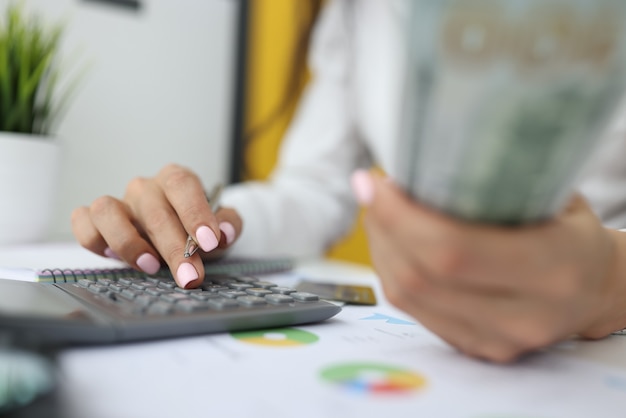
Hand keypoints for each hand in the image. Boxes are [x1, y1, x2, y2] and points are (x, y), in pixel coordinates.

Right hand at [71, 164, 241, 287]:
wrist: (180, 236)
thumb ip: (230, 224)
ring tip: (151, 266)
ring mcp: (119, 203)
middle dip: (174, 248)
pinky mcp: (95, 219)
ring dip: (128, 242)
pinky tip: (114, 256)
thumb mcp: (220, 227)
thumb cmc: (197, 230)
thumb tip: (226, 232)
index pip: (183, 185)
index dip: (195, 212)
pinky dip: (94, 239)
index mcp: (176, 180)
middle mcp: (145, 189)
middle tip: (190, 276)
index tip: (208, 241)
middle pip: (154, 210)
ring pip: (107, 210)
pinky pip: (82, 222)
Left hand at [351, 170, 625, 362]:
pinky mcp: (476, 348)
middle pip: (420, 276)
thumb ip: (494, 183)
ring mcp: (498, 340)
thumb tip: (420, 161)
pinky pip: (413, 310)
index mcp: (554, 267)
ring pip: (408, 296)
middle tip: (373, 192)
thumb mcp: (551, 194)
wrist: (598, 289)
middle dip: (382, 227)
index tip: (375, 182)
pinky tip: (391, 243)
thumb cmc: (571, 230)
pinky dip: (391, 271)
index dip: (399, 216)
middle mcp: (525, 315)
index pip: (451, 249)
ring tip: (379, 212)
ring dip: (380, 248)